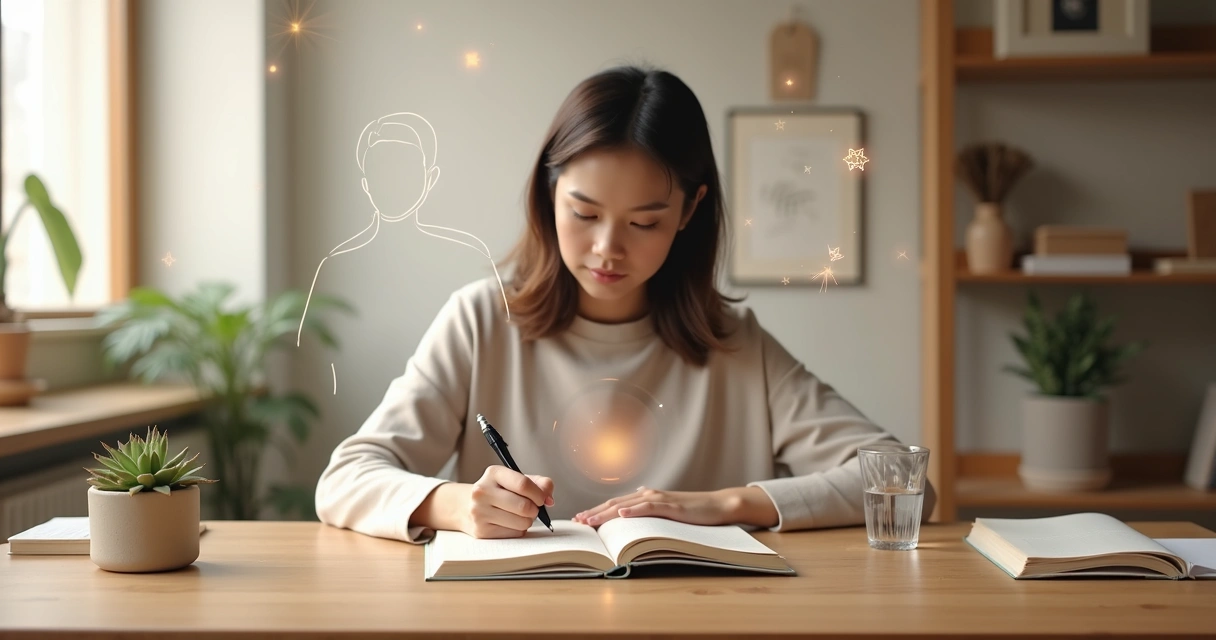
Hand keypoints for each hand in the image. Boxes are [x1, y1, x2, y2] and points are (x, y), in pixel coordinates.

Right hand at [462, 465, 554, 538]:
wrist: (465, 506)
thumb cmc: (497, 491)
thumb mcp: (514, 480)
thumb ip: (538, 483)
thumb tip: (549, 499)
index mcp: (493, 473)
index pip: (523, 484)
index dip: (539, 494)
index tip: (542, 499)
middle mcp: (482, 491)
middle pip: (524, 506)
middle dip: (534, 510)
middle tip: (532, 508)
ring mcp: (479, 512)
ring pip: (521, 522)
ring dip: (527, 521)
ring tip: (519, 515)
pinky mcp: (481, 531)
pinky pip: (514, 534)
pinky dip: (518, 529)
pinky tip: (508, 523)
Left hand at [573, 486, 754, 527]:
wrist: (717, 505)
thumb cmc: (694, 509)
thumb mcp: (668, 509)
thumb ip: (651, 505)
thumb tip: (636, 498)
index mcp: (646, 497)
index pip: (616, 505)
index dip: (597, 511)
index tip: (581, 519)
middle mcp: (648, 495)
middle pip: (615, 504)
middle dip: (594, 512)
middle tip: (577, 520)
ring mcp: (659, 499)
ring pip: (626, 506)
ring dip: (606, 513)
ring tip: (590, 519)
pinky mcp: (671, 506)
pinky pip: (648, 507)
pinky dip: (633, 511)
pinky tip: (621, 515)